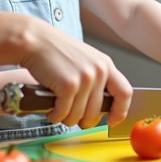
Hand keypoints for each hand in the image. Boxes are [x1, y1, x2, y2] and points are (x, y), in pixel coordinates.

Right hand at [17, 16, 132, 128]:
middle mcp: (99, 71)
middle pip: (97, 111)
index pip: (124, 93)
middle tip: (74, 119)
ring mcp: (85, 78)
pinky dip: (55, 116)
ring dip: (66, 119)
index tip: (113, 120)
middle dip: (84, 121)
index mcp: (105, 64)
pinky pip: (63, 113)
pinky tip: (51, 110)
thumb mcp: (85, 60)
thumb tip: (100, 106)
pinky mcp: (69, 85)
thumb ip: (96, 78)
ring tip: (58, 111)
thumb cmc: (56, 51)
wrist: (36, 41)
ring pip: (79, 115)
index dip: (120, 111)